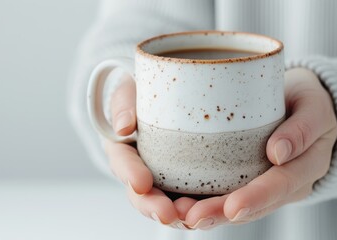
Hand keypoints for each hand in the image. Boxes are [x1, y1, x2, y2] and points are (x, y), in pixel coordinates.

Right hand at [104, 75, 188, 228]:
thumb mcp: (129, 90)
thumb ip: (122, 103)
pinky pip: (192, 197)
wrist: (166, 96)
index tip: (141, 183)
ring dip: (179, 214)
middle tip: (168, 214)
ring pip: (167, 202)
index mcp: (122, 148)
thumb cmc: (144, 92)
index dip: (129, 173)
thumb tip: (123, 128)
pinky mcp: (186, 180)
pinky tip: (215, 209)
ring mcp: (163, 178)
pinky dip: (201, 206)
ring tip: (195, 217)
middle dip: (153, 207)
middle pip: (142, 194)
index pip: (121, 162)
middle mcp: (140, 169)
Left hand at [181, 68, 336, 229]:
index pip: (281, 186)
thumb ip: (303, 127)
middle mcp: (282, 186)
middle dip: (219, 213)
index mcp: (304, 168)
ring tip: (178, 213)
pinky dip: (200, 199)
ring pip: (233, 207)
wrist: (298, 107)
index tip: (232, 207)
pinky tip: (178, 202)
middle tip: (192, 216)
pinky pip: (221, 193)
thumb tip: (278, 152)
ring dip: (205, 212)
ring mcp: (261, 186)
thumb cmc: (305, 104)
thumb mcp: (314, 107)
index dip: (256, 198)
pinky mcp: (241, 180)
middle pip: (251, 207)